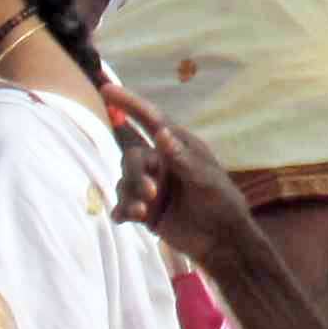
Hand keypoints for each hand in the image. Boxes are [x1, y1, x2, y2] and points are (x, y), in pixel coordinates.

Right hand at [101, 87, 265, 281]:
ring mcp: (151, 185)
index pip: (151, 120)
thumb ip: (182, 159)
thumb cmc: (221, 202)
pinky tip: (126, 219)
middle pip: (132, 157)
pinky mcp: (145, 209)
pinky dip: (123, 210)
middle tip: (150, 193)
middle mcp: (162, 162)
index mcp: (178, 146)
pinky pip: (123, 204)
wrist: (220, 240)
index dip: (129, 103)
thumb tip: (160, 133)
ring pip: (124, 181)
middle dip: (134, 174)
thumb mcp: (205, 179)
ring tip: (144, 212)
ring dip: (129, 195)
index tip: (106, 88)